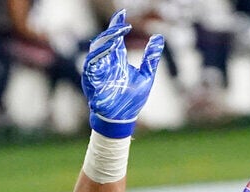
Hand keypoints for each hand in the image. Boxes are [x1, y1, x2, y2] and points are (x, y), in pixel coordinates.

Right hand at [82, 9, 164, 137]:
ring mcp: (97, 73)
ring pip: (96, 53)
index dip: (117, 26)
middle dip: (111, 33)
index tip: (123, 14)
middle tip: (121, 26)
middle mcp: (106, 63)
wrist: (123, 119)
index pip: (116, 38)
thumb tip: (159, 37)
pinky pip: (90, 69)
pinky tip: (103, 54)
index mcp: (117, 60)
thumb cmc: (132, 99)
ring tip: (114, 38)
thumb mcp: (146, 76)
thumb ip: (151, 57)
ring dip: (104, 44)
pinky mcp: (91, 84)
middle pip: (105, 42)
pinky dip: (95, 61)